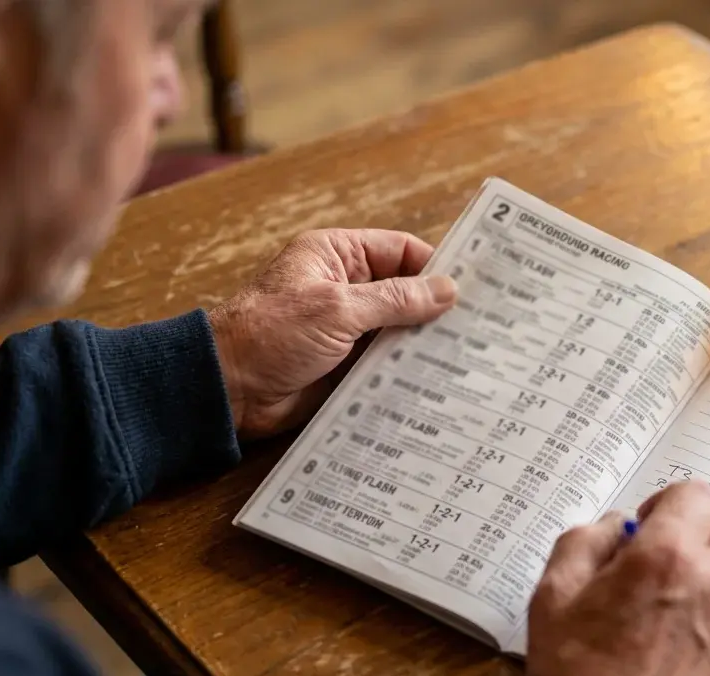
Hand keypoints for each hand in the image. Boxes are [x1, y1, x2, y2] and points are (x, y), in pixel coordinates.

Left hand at [208, 229, 456, 440]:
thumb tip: (447, 291)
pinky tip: (439, 380)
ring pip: (398, 331)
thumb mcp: (338, 308)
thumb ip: (396, 300)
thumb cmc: (270, 334)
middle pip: (404, 292)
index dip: (435, 267)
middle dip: (437, 309)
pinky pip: (386, 363)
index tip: (474, 287)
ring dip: (424, 343)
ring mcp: (347, 329)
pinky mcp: (346, 366)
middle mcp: (344, 289)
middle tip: (482, 326)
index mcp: (337, 256)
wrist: (227, 389)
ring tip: (471, 355)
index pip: (400, 252)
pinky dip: (408, 370)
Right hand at [525, 481, 709, 675]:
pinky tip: (680, 658)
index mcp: (667, 556)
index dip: (669, 505)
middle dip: (691, 544)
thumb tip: (618, 525)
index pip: (697, 493)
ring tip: (665, 626)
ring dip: (707, 587)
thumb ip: (586, 540)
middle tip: (653, 578)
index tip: (649, 529)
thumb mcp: (553, 595)